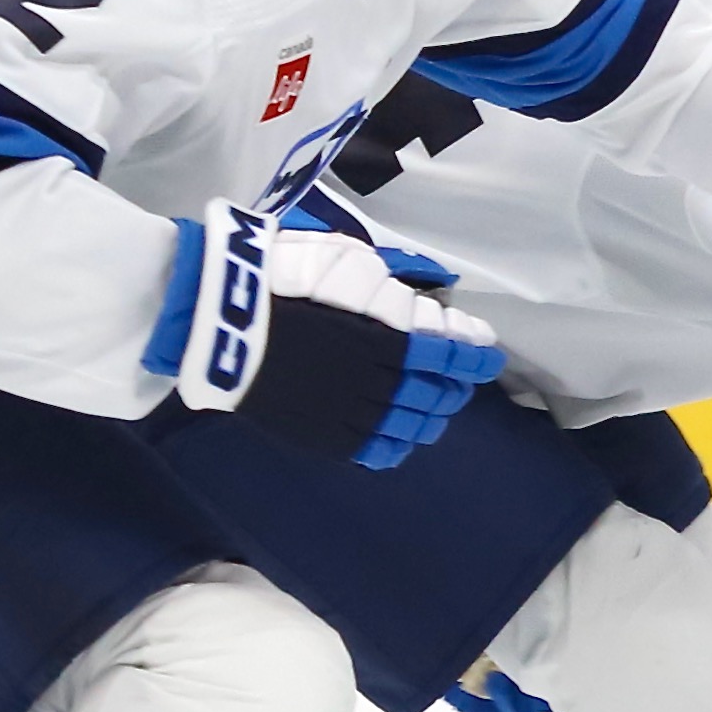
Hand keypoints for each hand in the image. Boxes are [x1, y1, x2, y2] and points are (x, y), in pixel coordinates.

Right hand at [161, 208, 505, 468]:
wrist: (225, 323)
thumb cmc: (283, 279)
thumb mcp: (348, 262)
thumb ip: (388, 287)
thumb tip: (413, 304)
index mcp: (390, 335)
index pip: (449, 353)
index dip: (473, 355)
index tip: (486, 350)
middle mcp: (380, 378)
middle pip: (436, 393)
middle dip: (454, 386)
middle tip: (459, 380)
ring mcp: (353, 411)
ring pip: (411, 424)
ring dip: (431, 417)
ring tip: (436, 410)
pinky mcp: (326, 436)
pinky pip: (376, 449)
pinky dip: (397, 444)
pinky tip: (403, 438)